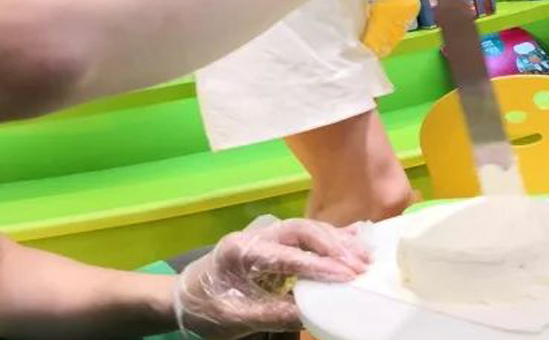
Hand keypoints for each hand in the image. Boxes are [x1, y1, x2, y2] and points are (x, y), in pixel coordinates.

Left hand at [174, 217, 370, 339]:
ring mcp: (264, 235)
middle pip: (301, 230)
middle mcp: (254, 236)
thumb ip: (272, 313)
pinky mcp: (273, 242)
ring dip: (336, 240)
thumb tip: (311, 313)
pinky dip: (330, 236)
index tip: (346, 276)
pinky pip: (305, 234)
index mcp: (241, 251)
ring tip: (365, 256)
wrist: (183, 298)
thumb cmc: (205, 308)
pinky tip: (355, 238)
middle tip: (361, 265)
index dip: (319, 266)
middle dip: (333, 246)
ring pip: (306, 229)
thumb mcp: (236, 319)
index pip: (287, 255)